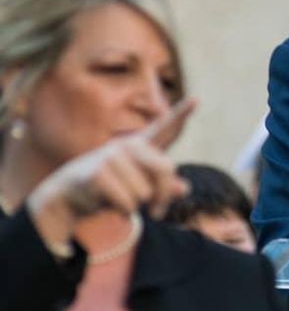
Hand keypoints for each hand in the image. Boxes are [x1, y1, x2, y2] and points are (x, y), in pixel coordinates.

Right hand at [26, 98, 196, 249]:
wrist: (69, 195)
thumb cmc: (112, 188)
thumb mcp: (141, 187)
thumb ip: (164, 186)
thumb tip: (184, 188)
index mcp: (142, 145)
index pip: (165, 128)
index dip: (182, 113)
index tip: (197, 99)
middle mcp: (129, 145)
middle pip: (166, 169)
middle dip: (162, 195)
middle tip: (155, 210)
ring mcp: (112, 156)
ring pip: (145, 192)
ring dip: (136, 206)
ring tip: (119, 198)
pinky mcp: (98, 172)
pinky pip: (128, 203)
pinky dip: (123, 211)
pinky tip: (107, 203)